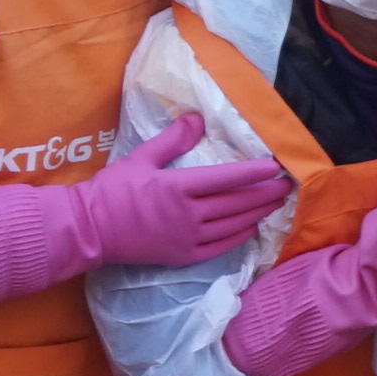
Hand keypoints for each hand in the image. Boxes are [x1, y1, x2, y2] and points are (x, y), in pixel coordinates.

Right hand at [64, 110, 292, 273]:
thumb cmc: (112, 190)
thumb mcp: (141, 157)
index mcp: (178, 187)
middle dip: (264, 193)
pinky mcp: (182, 256)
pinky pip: (219, 248)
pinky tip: (251, 228)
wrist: (90, 228)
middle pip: (236, 203)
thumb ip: (173, 139)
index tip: (274, 167)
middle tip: (286, 186)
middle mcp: (188, 214)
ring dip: (257, 214)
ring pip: (232, 225)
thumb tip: (197, 119)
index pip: (226, 178)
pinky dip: (238, 237)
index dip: (253, 173)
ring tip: (275, 204)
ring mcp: (187, 238)